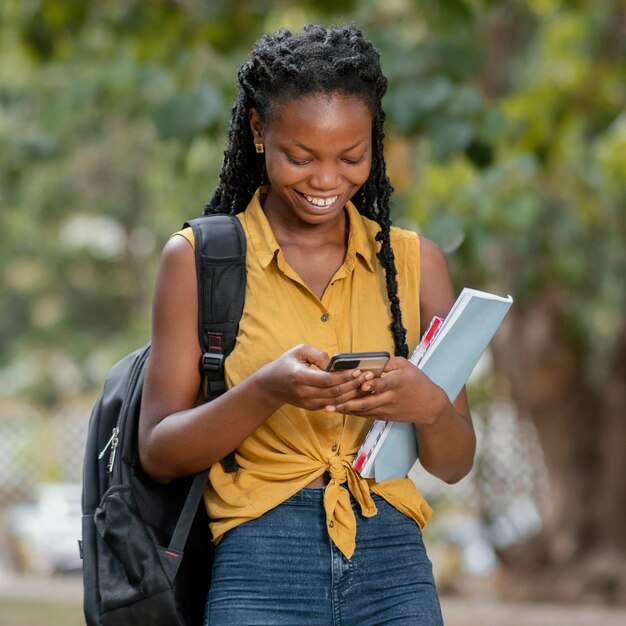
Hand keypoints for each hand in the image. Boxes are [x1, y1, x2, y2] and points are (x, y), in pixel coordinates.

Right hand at [258, 344, 375, 411]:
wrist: (271, 385)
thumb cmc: (286, 364)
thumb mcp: (299, 351)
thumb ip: (318, 354)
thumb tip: (334, 364)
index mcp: (299, 377)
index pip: (326, 380)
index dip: (343, 377)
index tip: (357, 370)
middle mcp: (304, 393)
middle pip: (334, 393)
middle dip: (353, 385)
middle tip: (368, 376)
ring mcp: (308, 403)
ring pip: (336, 402)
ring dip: (353, 394)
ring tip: (366, 384)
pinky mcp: (312, 407)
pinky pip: (333, 405)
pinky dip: (346, 399)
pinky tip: (356, 391)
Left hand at [324, 357, 447, 424]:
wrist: (429, 406)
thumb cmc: (416, 381)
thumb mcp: (405, 366)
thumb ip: (387, 363)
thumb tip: (368, 362)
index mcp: (398, 382)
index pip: (384, 383)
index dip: (373, 384)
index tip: (363, 384)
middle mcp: (390, 397)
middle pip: (368, 401)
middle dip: (348, 402)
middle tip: (332, 401)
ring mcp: (386, 409)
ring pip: (363, 410)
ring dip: (346, 409)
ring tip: (329, 407)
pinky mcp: (383, 416)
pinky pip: (365, 415)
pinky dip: (352, 412)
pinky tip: (339, 410)